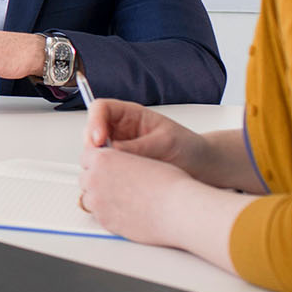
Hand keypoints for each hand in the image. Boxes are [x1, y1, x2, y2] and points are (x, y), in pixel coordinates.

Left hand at [77, 143, 197, 244]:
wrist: (178, 210)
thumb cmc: (170, 185)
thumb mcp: (142, 160)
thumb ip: (122, 161)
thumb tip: (117, 166)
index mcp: (104, 159)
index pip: (87, 157)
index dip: (98, 163)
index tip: (107, 168)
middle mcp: (95, 179)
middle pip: (85, 178)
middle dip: (97, 181)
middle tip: (116, 186)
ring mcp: (97, 202)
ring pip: (89, 199)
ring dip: (101, 198)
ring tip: (123, 200)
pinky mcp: (104, 221)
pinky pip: (99, 216)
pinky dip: (108, 214)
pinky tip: (126, 212)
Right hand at [82, 99, 200, 172]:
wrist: (201, 168)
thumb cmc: (188, 148)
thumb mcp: (165, 142)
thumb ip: (138, 146)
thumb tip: (114, 151)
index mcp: (130, 115)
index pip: (101, 109)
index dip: (94, 122)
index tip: (99, 140)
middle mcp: (119, 130)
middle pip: (91, 131)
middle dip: (93, 146)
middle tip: (102, 161)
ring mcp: (117, 150)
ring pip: (94, 153)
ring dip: (98, 163)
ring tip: (115, 174)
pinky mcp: (119, 169)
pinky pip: (102, 171)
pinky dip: (104, 178)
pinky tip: (117, 183)